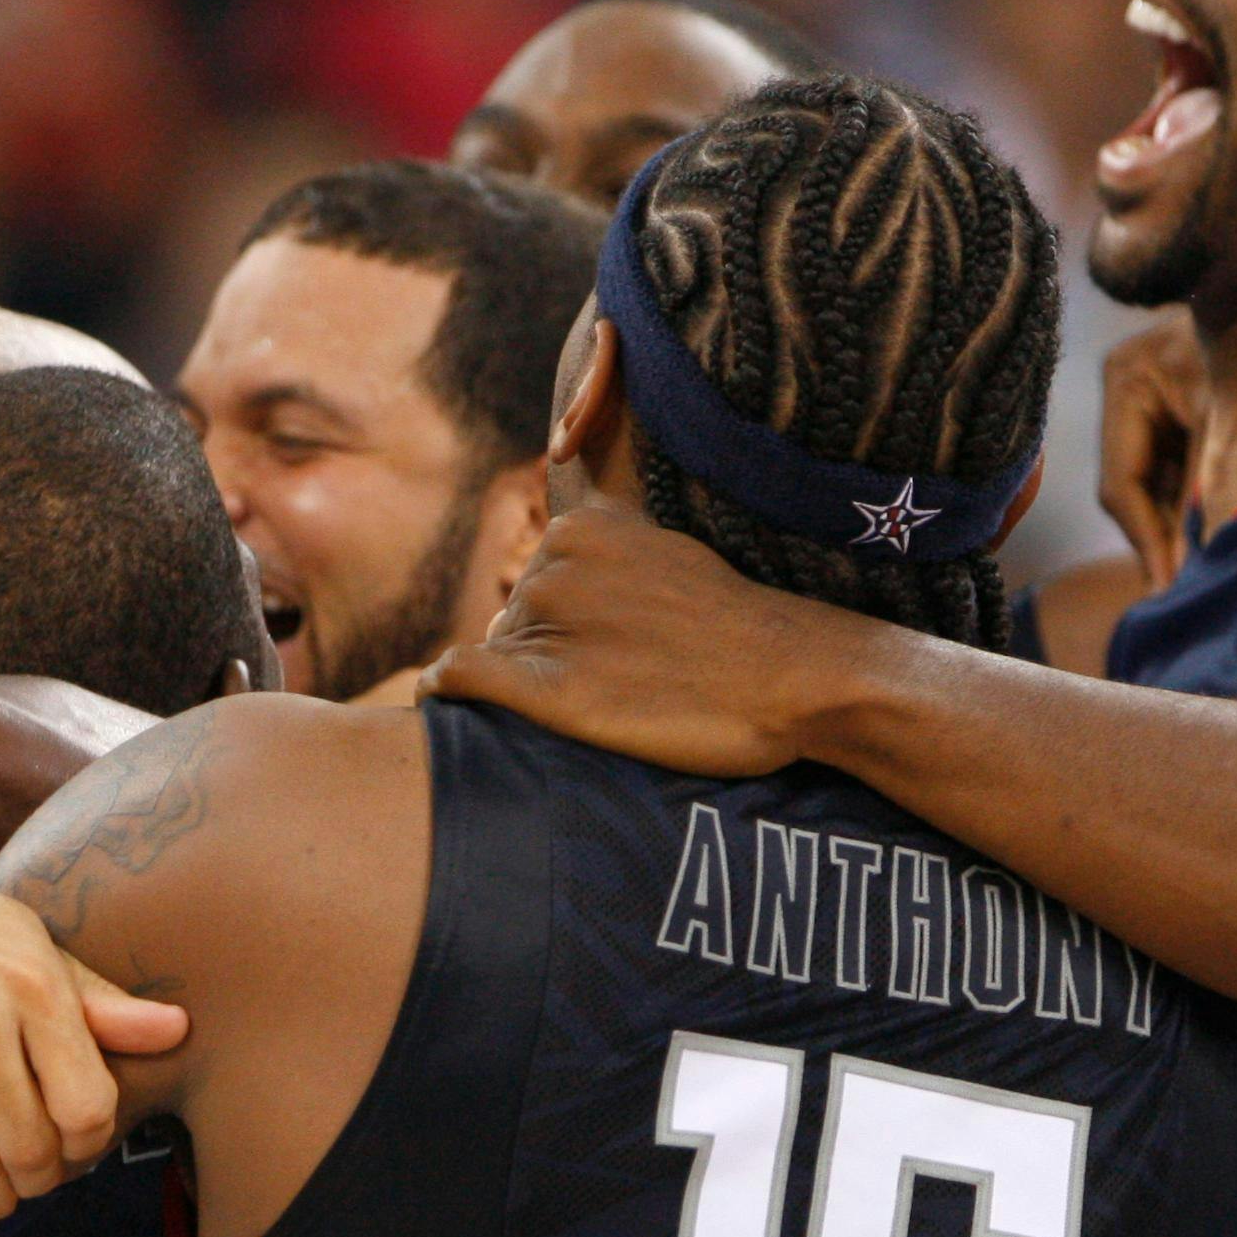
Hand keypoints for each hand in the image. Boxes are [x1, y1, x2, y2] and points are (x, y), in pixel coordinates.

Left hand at [429, 496, 853, 780]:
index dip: (568, 628)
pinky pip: (458, 679)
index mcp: (584, 525)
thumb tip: (548, 580)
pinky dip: (444, 693)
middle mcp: (555, 561)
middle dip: (547, 656)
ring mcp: (548, 620)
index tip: (614, 656)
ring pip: (499, 654)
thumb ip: (613, 561)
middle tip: (616, 690)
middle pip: (517, 620)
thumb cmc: (742, 632)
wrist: (792, 676)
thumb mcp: (671, 560)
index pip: (541, 583)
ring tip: (599, 710)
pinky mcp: (546, 684)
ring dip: (525, 687)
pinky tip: (447, 709)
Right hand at [1098, 313, 1203, 583]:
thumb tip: (1185, 580)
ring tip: (1211, 573)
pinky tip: (1220, 536)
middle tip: (1193, 596)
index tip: (1173, 595)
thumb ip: (1208, 499)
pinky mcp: (1182, 403)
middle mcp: (1130, 384)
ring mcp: (1154, 393)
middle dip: (1167, 542)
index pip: (1123, 486)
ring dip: (1184, 528)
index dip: (1149, 546)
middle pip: (1136, 490)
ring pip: (1156, 486)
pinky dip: (1198, 503)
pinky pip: (1177, 470)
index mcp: (1129, 379)